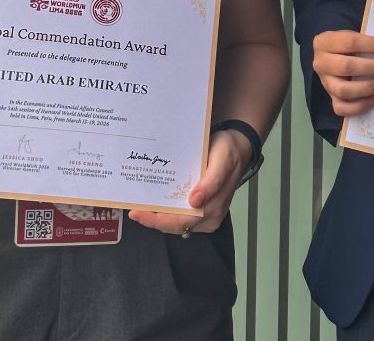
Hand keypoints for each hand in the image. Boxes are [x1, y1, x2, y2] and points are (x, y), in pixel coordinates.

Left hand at [127, 129, 249, 235]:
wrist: (238, 147)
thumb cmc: (228, 152)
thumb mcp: (222, 160)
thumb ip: (212, 182)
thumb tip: (196, 202)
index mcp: (214, 207)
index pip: (181, 221)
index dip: (157, 220)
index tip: (139, 212)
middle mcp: (210, 216)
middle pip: (176, 225)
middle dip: (153, 220)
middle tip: (134, 210)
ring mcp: (206, 215)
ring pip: (176, 223)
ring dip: (158, 218)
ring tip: (140, 207)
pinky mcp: (203, 211)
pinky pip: (181, 216)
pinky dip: (167, 213)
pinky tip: (155, 204)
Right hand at [311, 30, 373, 116]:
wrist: (333, 58)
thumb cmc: (347, 46)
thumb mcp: (352, 36)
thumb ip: (366, 41)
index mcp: (324, 42)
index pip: (351, 42)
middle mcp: (321, 63)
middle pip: (347, 66)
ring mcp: (325, 83)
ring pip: (344, 90)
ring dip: (370, 87)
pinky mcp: (331, 99)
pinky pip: (343, 108)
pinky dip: (361, 106)